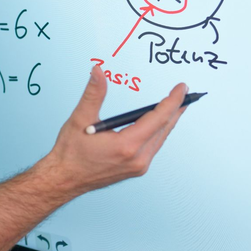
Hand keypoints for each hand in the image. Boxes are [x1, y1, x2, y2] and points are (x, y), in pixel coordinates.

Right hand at [45, 65, 186, 196]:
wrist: (64, 179)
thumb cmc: (70, 152)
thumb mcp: (80, 119)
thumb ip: (93, 93)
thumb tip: (98, 71)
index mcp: (127, 145)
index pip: (158, 118)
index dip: (172, 101)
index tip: (181, 88)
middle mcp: (138, 158)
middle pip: (164, 129)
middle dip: (176, 109)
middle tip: (187, 94)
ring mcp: (138, 166)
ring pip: (160, 139)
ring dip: (169, 121)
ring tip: (177, 106)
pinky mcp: (136, 169)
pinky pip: (153, 147)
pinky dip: (158, 133)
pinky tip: (159, 125)